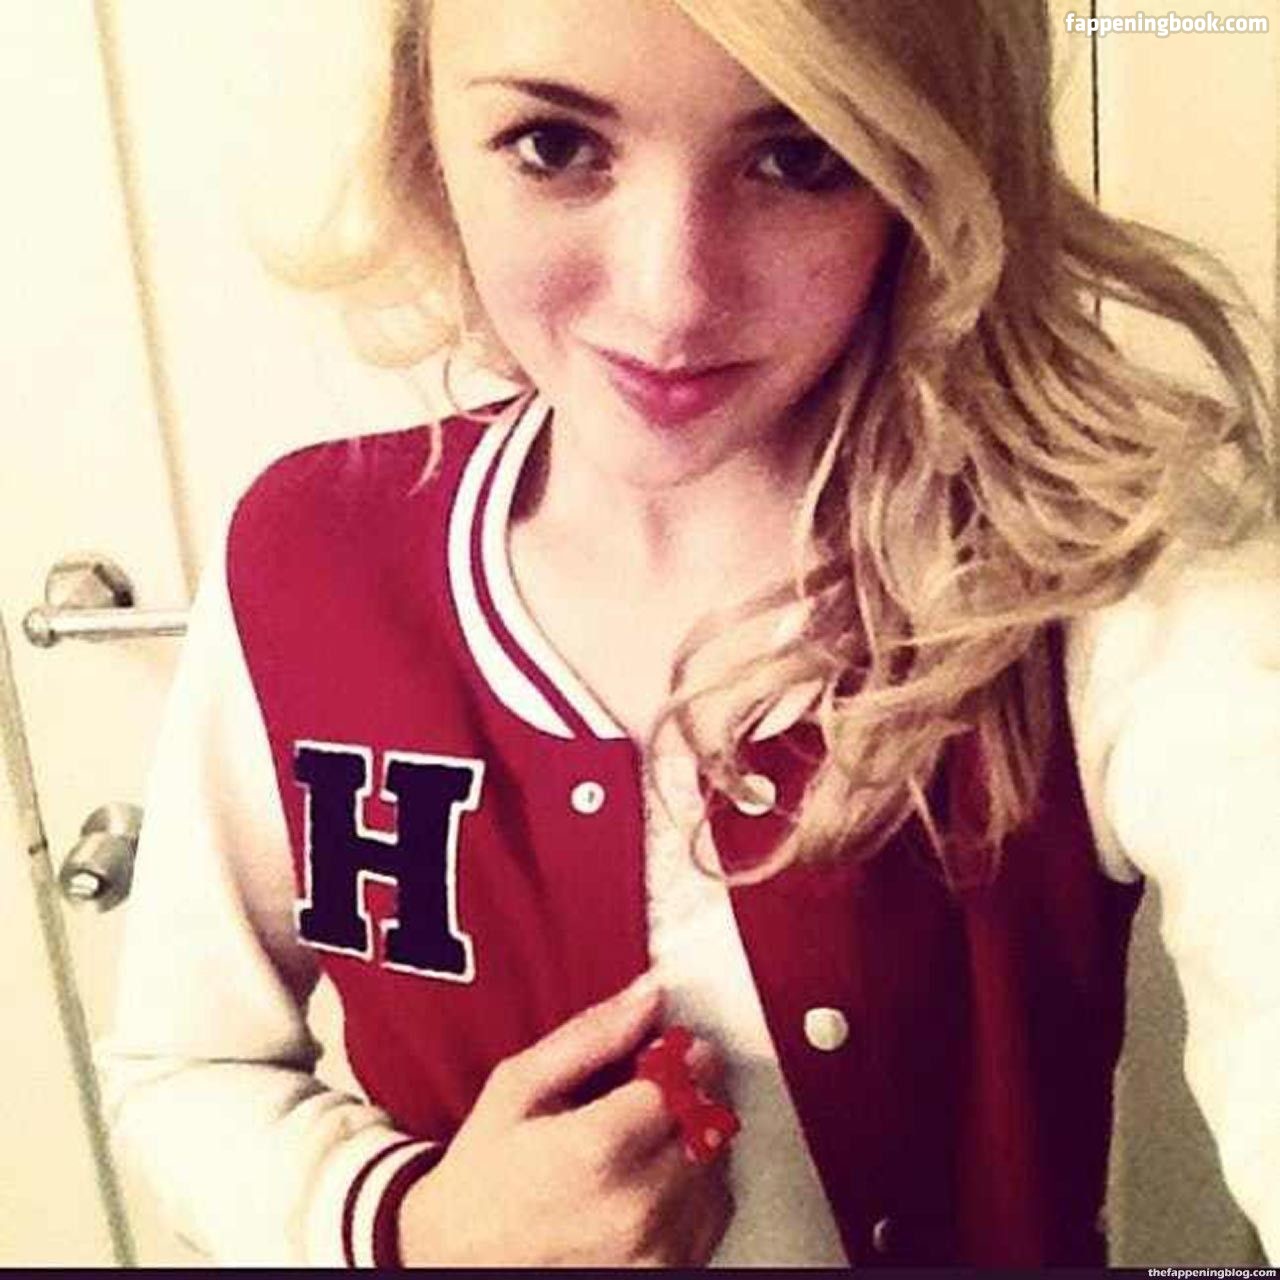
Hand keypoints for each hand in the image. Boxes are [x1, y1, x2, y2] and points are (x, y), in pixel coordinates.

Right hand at [397, 974, 735, 1265]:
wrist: (456, 1262)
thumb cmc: (484, 1175)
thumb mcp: (519, 1086)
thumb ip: (591, 1036)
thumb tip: (649, 995)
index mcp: (598, 1149)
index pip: (684, 1080)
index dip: (677, 1057)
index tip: (662, 1051)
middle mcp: (637, 1206)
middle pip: (706, 1122)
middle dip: (687, 1094)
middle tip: (648, 1091)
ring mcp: (656, 1251)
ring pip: (716, 1165)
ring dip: (693, 1139)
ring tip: (640, 1139)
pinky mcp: (667, 1275)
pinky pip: (714, 1213)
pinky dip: (695, 1186)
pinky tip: (650, 1177)